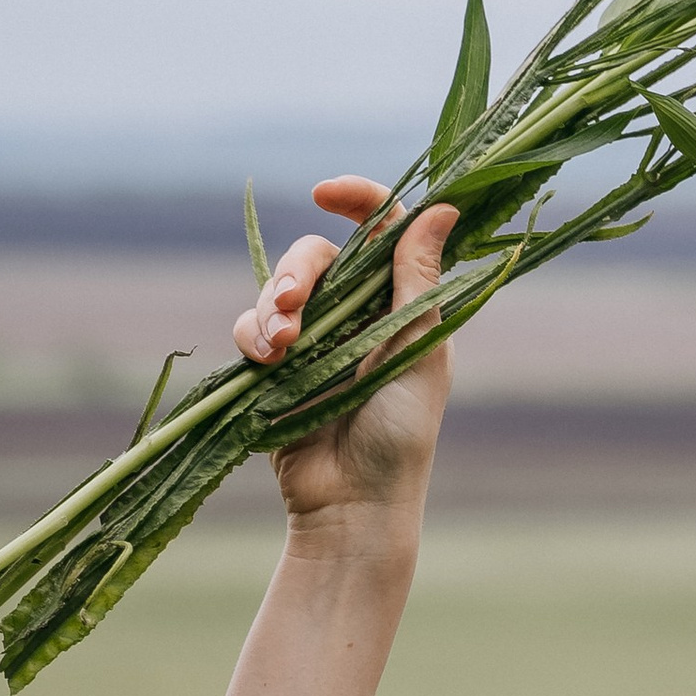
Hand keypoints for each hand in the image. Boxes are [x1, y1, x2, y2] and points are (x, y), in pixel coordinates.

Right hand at [233, 175, 459, 526]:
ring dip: (272, 308)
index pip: (382, 231)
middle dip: (297, 272)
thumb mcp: (418, 353)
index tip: (325, 193)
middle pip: (317, 255)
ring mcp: (313, 339)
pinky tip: (267, 362)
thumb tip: (444, 208)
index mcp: (400, 304)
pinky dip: (253, 335)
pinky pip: (250, 327)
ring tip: (282, 348)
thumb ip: (418, 282)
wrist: (353, 503)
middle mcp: (356, 314)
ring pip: (277, 289)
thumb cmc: (401, 435)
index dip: (358, 200)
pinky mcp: (274, 367)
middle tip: (294, 304)